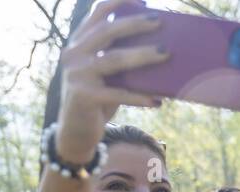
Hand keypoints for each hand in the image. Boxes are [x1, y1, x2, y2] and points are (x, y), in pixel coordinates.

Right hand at [54, 0, 167, 161]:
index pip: (97, 15)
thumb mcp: (107, 74)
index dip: (117, 3)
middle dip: (134, 24)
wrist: (76, 132)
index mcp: (79, 43)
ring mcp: (77, 75)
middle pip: (107, 32)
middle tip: (159, 21)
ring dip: (143, 55)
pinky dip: (139, 97)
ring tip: (166, 54)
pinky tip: (158, 100)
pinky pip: (118, 94)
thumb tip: (158, 45)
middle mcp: (73, 54)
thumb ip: (118, 57)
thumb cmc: (99, 98)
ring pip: (114, 60)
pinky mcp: (85, 97)